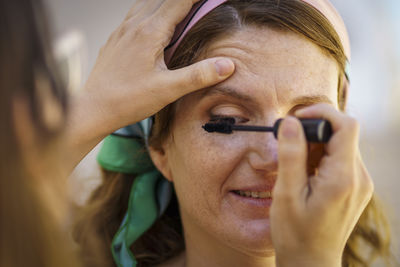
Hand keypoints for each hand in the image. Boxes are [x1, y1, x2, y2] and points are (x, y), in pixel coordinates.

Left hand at [65, 0, 234, 168]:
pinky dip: (151, 9)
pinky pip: (136, 12)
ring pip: (148, 2)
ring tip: (183, 9)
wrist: (92, 108)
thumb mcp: (167, 90)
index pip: (180, 1)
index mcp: (150, 32)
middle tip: (201, 4)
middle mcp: (134, 24)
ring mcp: (122, 29)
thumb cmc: (127, 100)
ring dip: (167, 2)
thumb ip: (198, 75)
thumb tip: (227, 65)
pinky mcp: (116, 38)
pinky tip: (155, 20)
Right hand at [270, 104, 373, 266]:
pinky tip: (308, 176)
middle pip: (343, 133)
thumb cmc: (295, 233)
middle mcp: (360, 178)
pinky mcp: (357, 187)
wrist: (311, 261)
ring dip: (317, 147)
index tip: (297, 119)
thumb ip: (290, 155)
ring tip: (298, 169)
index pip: (346, 125)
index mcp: (343, 178)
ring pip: (342, 145)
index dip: (322, 113)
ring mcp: (361, 183)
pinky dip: (323, 158)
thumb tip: (290, 122)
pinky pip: (342, 159)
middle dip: (315, 132)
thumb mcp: (286, 193)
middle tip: (291, 149)